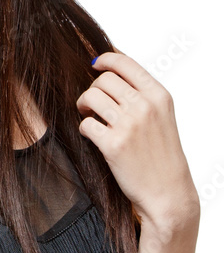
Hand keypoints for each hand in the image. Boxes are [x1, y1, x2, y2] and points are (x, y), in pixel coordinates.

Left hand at [77, 52, 198, 231]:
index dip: (105, 60)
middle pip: (103, 79)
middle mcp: (145, 106)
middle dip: (93, 89)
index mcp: (159, 96)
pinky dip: (84, 129)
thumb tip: (109, 68)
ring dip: (83, 105)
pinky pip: (85, 124)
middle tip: (92, 103)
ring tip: (89, 115)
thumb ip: (141, 93)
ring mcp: (129, 125)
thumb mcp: (161, 116)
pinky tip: (93, 136)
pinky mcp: (113, 144)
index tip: (94, 64)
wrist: (168, 193)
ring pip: (90, 97)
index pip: (125, 62)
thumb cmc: (161, 154)